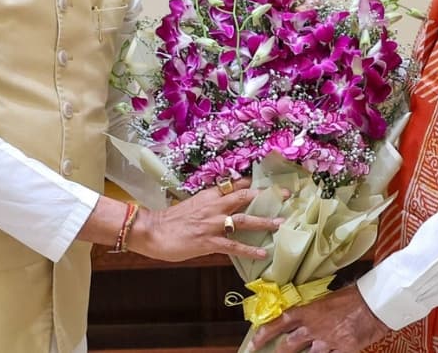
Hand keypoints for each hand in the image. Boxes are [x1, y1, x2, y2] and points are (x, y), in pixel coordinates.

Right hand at [128, 178, 281, 261]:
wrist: (152, 230)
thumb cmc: (169, 220)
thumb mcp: (192, 205)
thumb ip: (209, 205)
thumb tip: (223, 206)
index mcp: (209, 195)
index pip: (235, 185)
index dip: (253, 183)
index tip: (270, 183)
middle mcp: (214, 206)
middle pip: (245, 196)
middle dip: (266, 195)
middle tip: (285, 194)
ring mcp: (213, 224)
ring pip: (244, 220)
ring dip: (264, 221)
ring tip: (280, 223)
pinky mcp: (209, 242)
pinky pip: (234, 246)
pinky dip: (250, 250)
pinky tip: (262, 253)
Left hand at [249, 284, 389, 352]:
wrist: (375, 304)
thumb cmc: (353, 297)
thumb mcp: (328, 299)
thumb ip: (313, 312)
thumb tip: (304, 318)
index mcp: (308, 311)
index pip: (279, 323)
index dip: (263, 334)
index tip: (253, 344)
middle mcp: (313, 328)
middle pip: (288, 346)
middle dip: (280, 352)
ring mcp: (327, 341)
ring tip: (310, 350)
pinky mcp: (341, 351)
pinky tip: (329, 352)